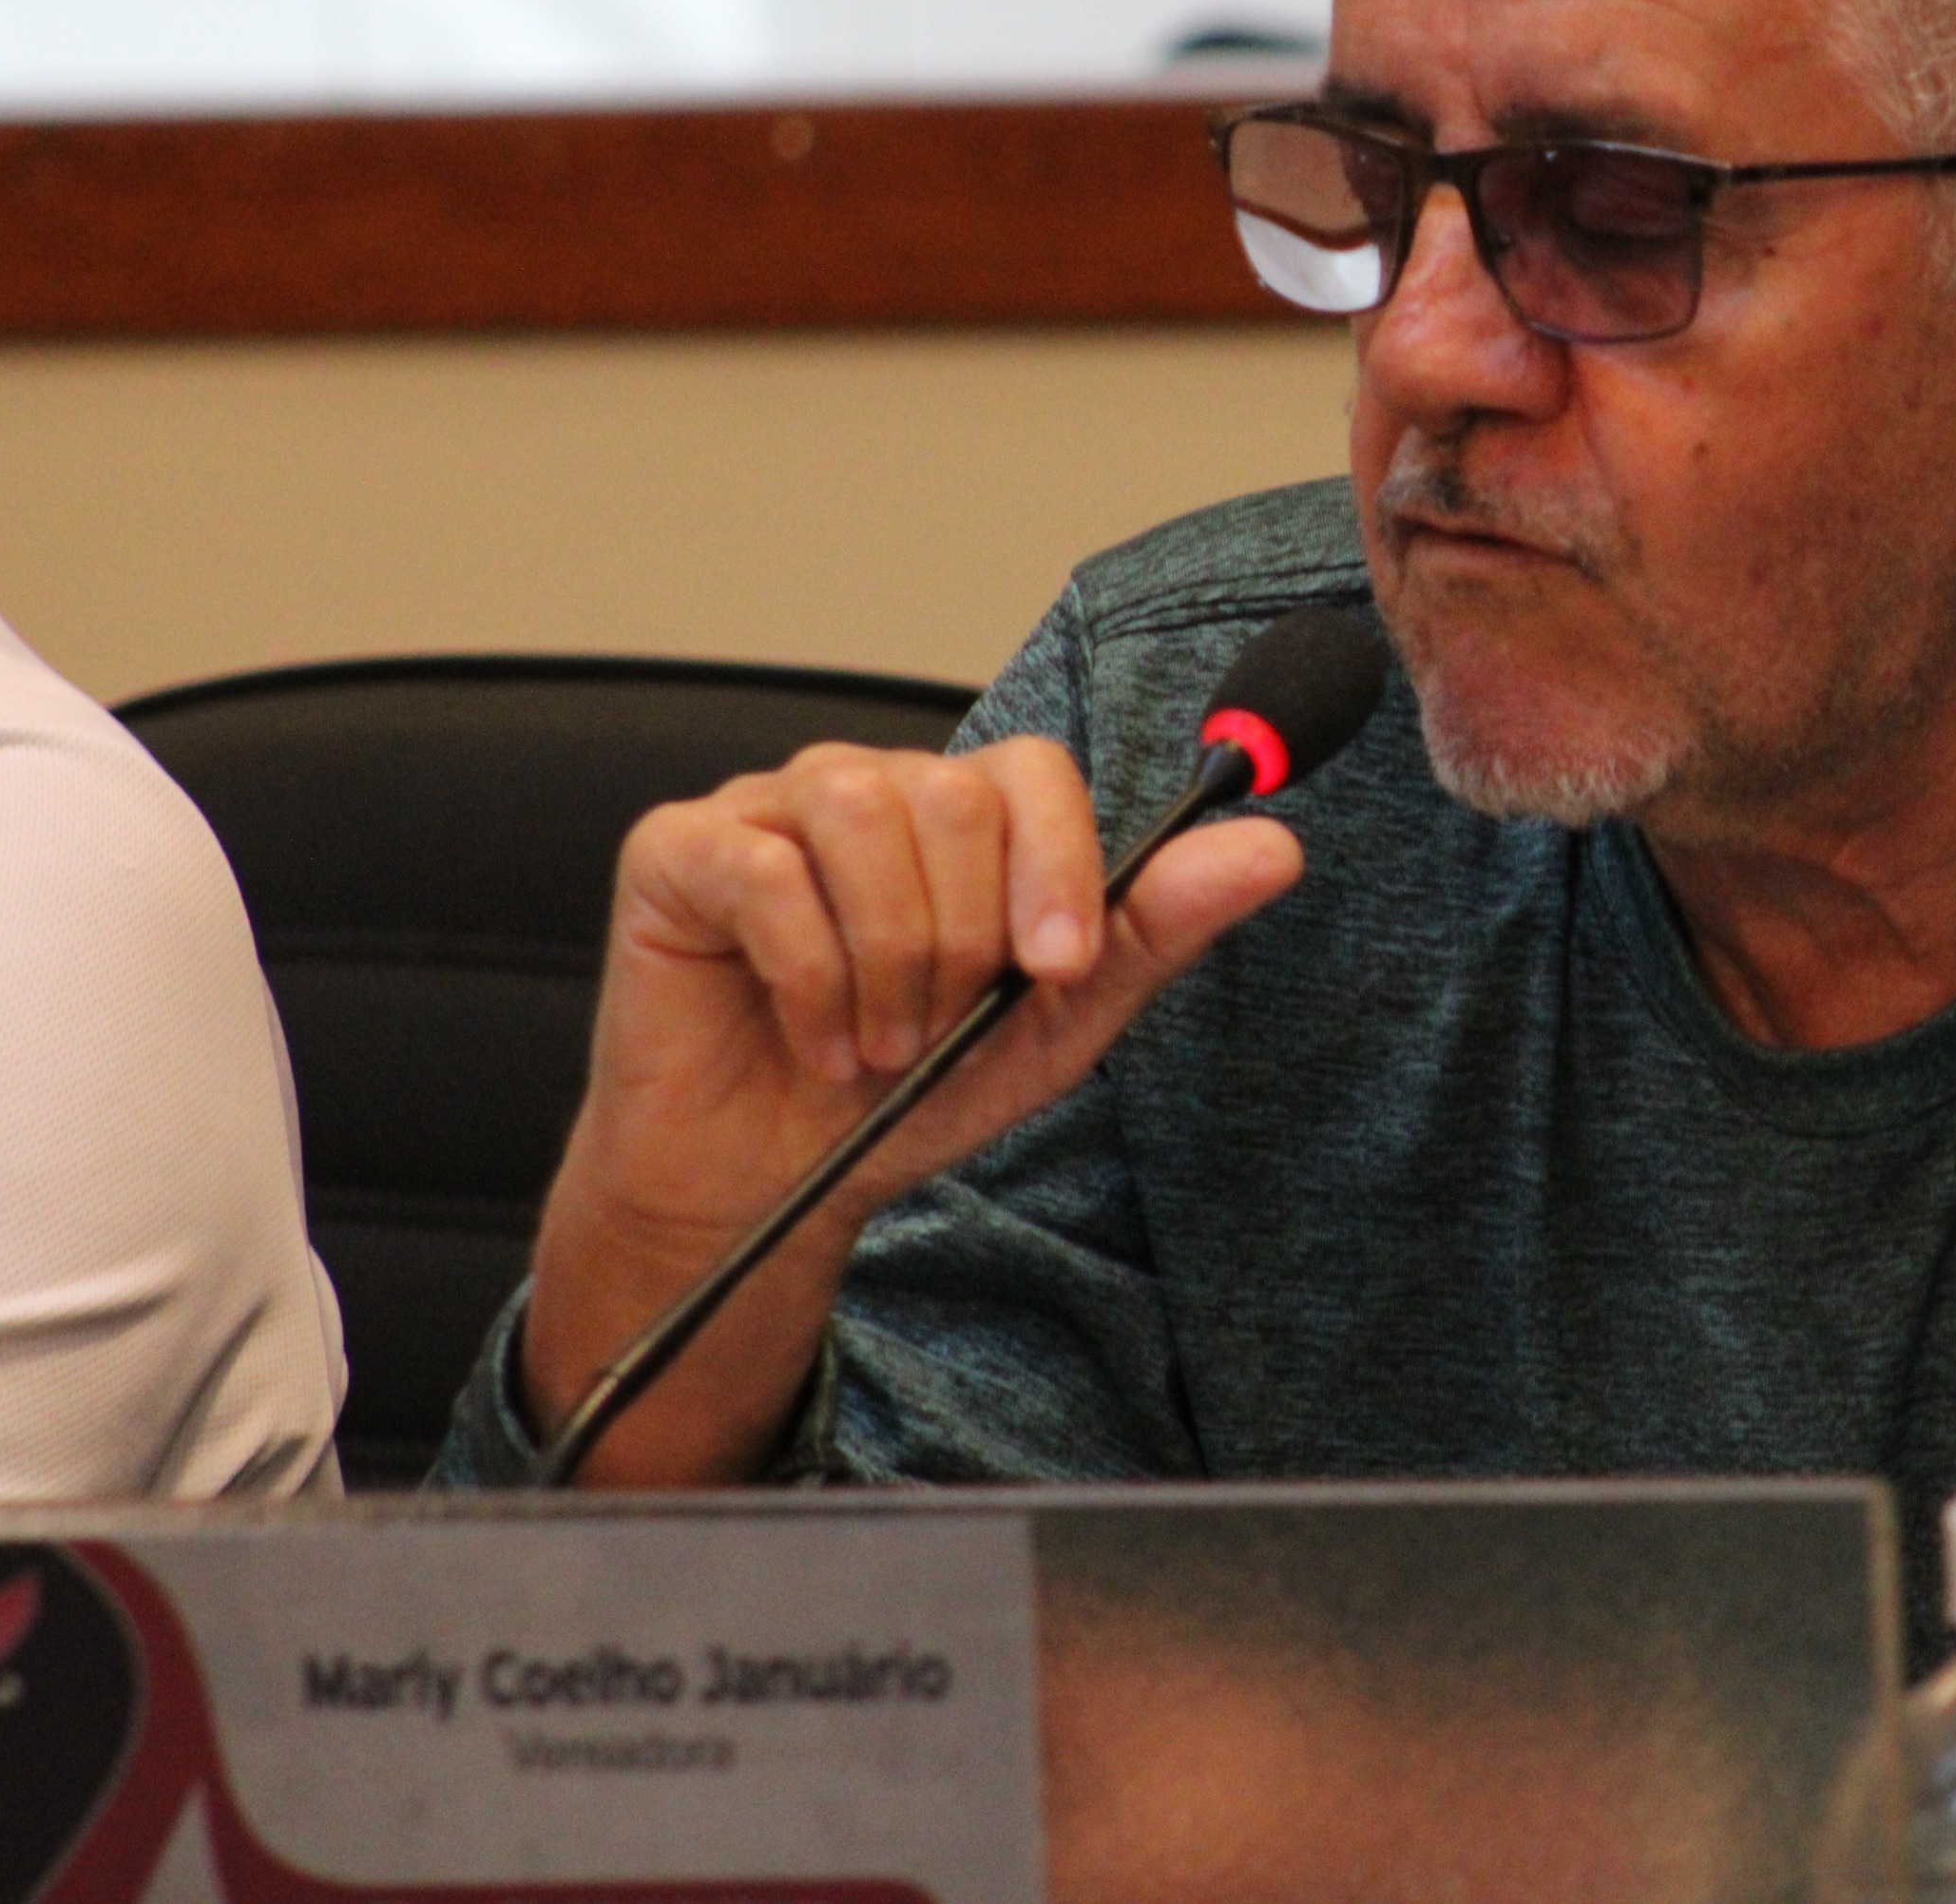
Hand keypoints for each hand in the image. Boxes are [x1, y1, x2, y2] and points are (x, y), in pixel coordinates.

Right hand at [518, 737, 1301, 1483]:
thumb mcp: (1053, 1025)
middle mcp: (869, 789)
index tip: (1052, 969)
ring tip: (878, 1042)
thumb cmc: (909, 1092)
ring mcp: (768, 807)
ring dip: (886, 959)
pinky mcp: (680, 848)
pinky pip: (765, 872)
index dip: (1056, 866)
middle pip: (951, 799)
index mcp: (962, 818)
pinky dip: (807, 977)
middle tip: (932, 1031)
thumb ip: (1154, 929)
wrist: (774, 1184)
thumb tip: (1275, 845)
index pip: (1033, 772)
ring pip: (859, 817)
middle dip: (961, 941)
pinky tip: (814, 1037)